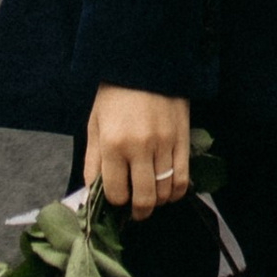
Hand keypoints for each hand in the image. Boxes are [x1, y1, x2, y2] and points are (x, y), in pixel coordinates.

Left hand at [85, 85, 191, 222]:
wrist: (145, 63)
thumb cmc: (115, 95)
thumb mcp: (95, 125)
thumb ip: (93, 161)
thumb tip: (93, 192)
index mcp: (112, 144)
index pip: (115, 193)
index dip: (116, 202)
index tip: (117, 199)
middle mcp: (139, 147)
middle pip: (143, 199)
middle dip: (138, 212)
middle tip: (135, 211)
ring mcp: (164, 144)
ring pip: (164, 192)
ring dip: (157, 202)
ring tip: (151, 199)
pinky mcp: (182, 139)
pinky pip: (183, 178)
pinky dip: (176, 192)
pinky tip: (168, 192)